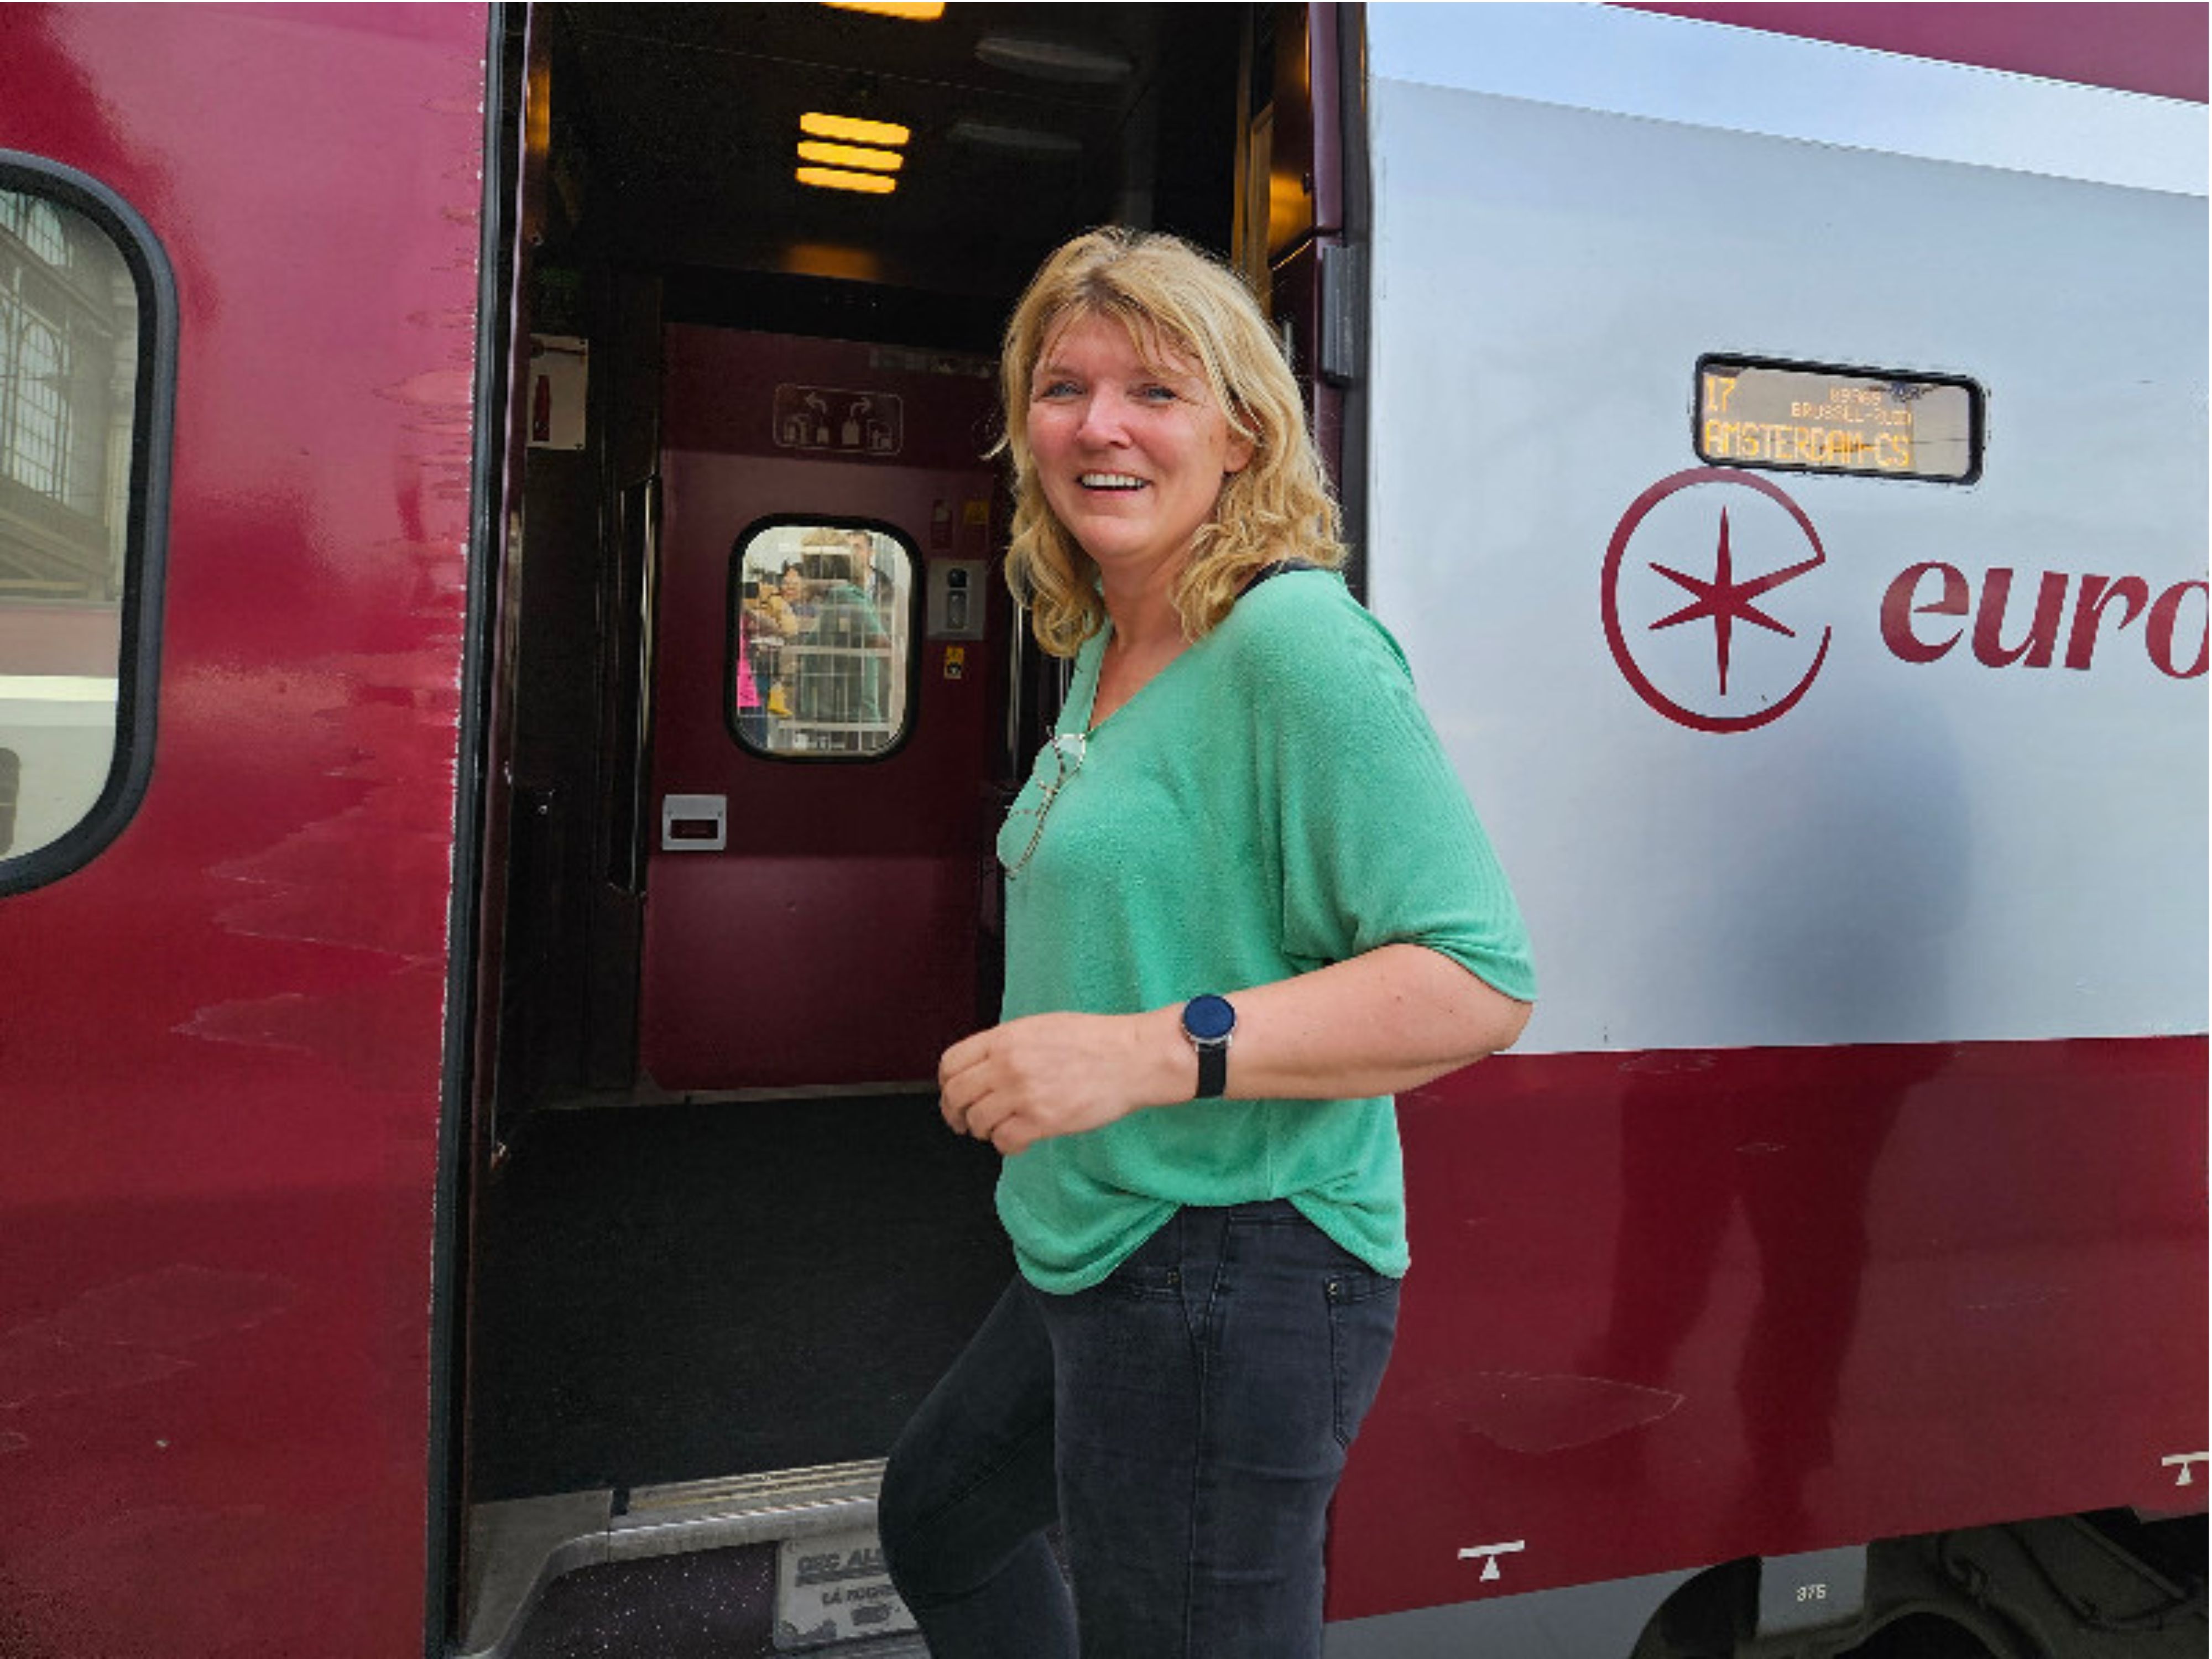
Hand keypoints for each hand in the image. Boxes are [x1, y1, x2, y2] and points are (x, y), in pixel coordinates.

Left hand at [939, 1011, 1175, 1155]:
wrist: (1132, 1057)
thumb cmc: (1094, 1041)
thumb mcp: (1041, 1027)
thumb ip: (1007, 1045)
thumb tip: (983, 1066)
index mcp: (1005, 1038)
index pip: (951, 1063)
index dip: (946, 1084)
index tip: (951, 1094)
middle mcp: (1008, 1065)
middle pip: (957, 1096)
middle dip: (954, 1113)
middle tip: (963, 1122)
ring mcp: (1024, 1094)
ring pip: (978, 1122)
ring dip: (983, 1130)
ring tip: (998, 1129)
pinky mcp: (1043, 1121)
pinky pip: (1005, 1141)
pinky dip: (1006, 1145)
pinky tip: (1018, 1140)